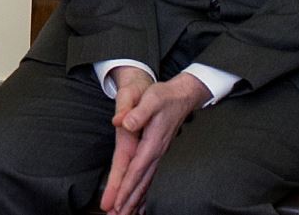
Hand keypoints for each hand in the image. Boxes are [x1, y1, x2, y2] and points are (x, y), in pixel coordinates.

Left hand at [101, 70, 210, 214]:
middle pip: (142, 182)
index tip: (117, 203)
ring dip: (137, 200)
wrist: (182, 95)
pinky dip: (145, 192)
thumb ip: (137, 112)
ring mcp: (159, 154)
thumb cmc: (163, 96)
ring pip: (147, 183)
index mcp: (152, 142)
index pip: (136, 169)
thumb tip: (123, 123)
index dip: (126, 187)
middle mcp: (157, 152)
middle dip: (129, 201)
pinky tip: (142, 203)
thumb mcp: (150, 98)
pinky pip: (151, 177)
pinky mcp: (158, 153)